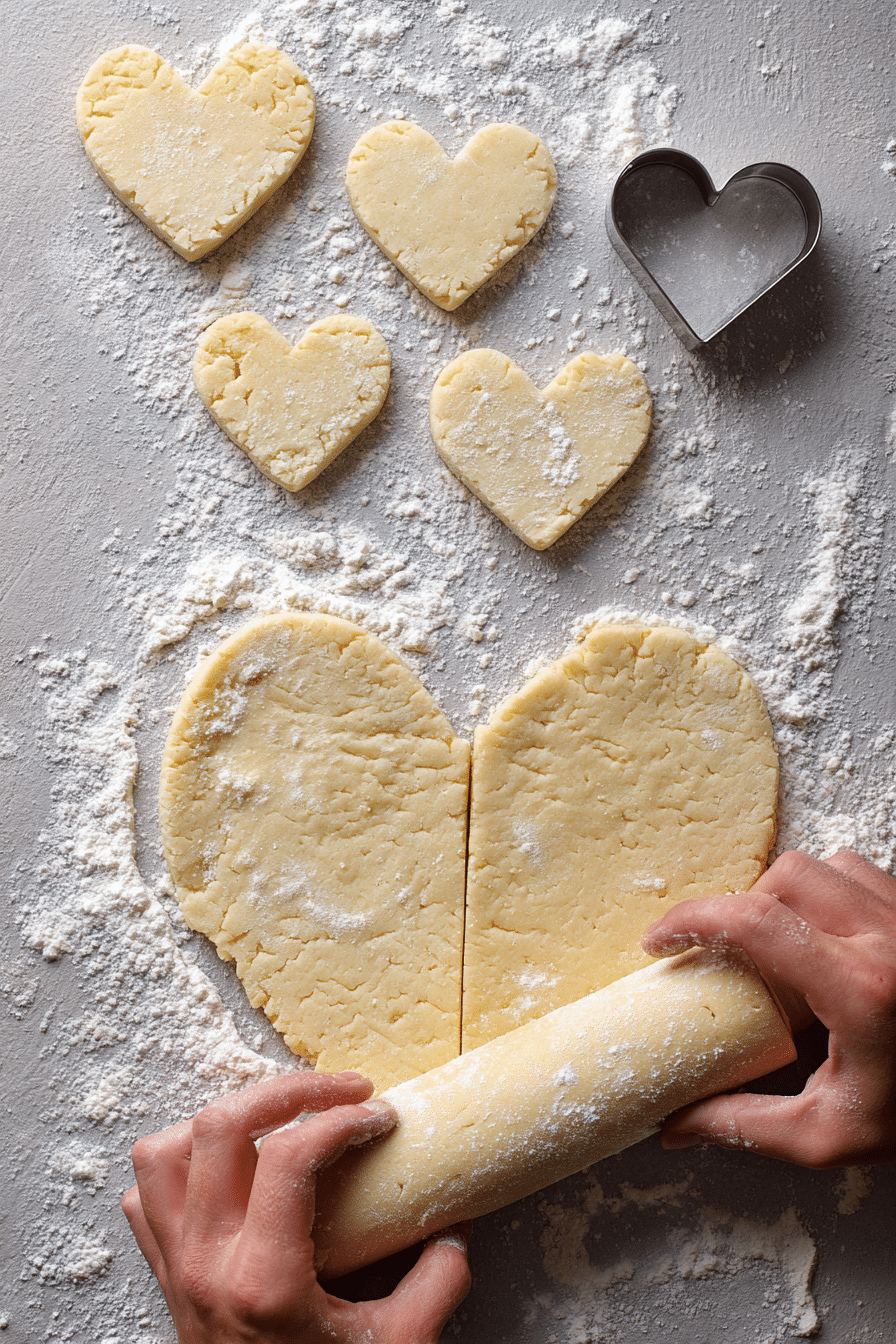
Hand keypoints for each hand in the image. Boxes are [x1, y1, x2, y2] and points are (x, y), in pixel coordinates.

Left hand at [122, 1071, 470, 1342]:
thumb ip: (437, 1283)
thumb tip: (455, 1227)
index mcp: (264, 1281)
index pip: (289, 1157)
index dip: (341, 1119)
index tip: (381, 1118)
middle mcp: (206, 1264)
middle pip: (218, 1128)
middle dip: (285, 1090)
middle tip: (339, 1092)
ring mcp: (175, 1268)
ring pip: (163, 1151)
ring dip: (221, 1120)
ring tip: (277, 1119)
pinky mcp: (164, 1277)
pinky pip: (145, 1196)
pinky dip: (179, 1166)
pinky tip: (229, 1170)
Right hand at [642, 849, 895, 1167]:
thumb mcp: (829, 1134)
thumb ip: (745, 1124)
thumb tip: (675, 1125)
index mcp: (860, 990)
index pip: (756, 922)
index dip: (693, 920)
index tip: (661, 940)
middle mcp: (889, 938)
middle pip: (788, 876)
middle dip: (745, 904)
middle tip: (735, 955)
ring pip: (830, 865)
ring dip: (792, 894)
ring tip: (786, 946)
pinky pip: (867, 874)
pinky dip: (833, 894)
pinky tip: (830, 940)